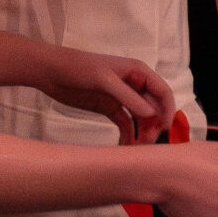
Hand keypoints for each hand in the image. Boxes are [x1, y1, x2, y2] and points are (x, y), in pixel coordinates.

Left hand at [36, 45, 176, 142]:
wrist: (50, 72)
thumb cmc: (79, 68)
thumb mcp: (104, 80)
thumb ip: (128, 97)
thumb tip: (152, 114)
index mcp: (139, 72)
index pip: (162, 91)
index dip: (167, 109)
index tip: (165, 128)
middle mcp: (135, 85)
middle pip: (153, 107)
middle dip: (154, 124)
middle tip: (146, 142)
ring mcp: (122, 98)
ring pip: (141, 117)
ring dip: (142, 132)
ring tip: (136, 148)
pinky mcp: (110, 108)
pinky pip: (125, 123)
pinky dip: (128, 135)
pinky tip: (124, 147)